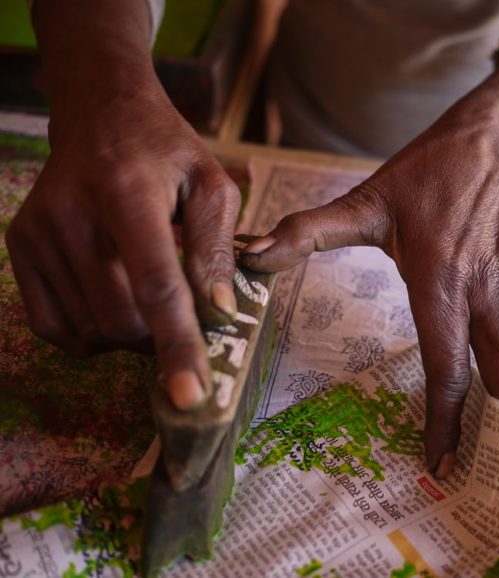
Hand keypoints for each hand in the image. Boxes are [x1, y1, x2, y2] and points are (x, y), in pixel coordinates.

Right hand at [5, 81, 240, 409]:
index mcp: (127, 193)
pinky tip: (115, 300)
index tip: (191, 396)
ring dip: (131, 334)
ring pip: (90, 329)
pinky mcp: (19, 248)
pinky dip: (92, 333)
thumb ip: (215, 248)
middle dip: (161, 336)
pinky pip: (54, 326)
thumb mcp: (211, 185)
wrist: (100, 116)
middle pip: (121, 319)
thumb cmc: (166, 153)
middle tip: (185, 315)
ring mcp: (36, 233)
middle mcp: (70, 215)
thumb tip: (218, 311)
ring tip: (149, 294)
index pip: (155, 285)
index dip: (177, 345)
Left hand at [241, 112, 498, 476]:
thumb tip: (250, 255)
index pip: (449, 370)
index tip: (440, 467)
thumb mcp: (365, 201)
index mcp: (443, 281)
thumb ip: (307, 232)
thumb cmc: (425, 176)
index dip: (446, 426)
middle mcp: (489, 295)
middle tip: (475, 459)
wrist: (489, 146)